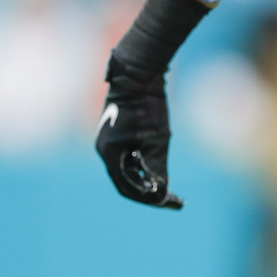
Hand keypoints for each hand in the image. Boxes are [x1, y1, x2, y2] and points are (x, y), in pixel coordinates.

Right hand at [95, 52, 183, 208]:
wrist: (138, 73)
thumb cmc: (146, 107)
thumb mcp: (156, 141)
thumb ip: (158, 168)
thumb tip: (161, 193)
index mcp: (109, 155)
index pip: (127, 188)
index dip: (149, 199)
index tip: (171, 203)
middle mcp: (104, 149)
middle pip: (126, 179)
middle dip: (149, 189)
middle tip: (172, 196)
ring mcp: (109, 138)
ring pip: (127, 165)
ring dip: (146, 175)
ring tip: (167, 182)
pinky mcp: (117, 128)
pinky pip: (128, 152)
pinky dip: (143, 160)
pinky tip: (157, 160)